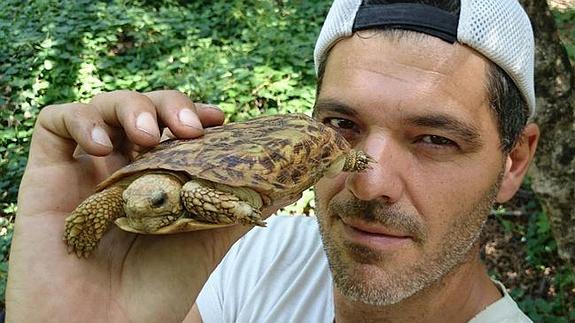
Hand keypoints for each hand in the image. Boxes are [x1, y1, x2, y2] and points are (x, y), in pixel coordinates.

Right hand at [5, 90, 278, 321]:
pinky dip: (80, 120)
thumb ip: (243, 207)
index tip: (219, 119)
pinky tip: (102, 146)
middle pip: (143, 108)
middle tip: (188, 127)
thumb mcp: (208, 240)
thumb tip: (293, 182)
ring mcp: (85, 170)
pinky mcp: (45, 177)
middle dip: (168, 105)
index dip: (195, 113)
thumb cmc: (156, 292)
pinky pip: (54, 124)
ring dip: (130, 107)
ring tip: (147, 135)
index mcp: (159, 178)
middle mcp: (123, 168)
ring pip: (102, 107)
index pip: (175, 127)